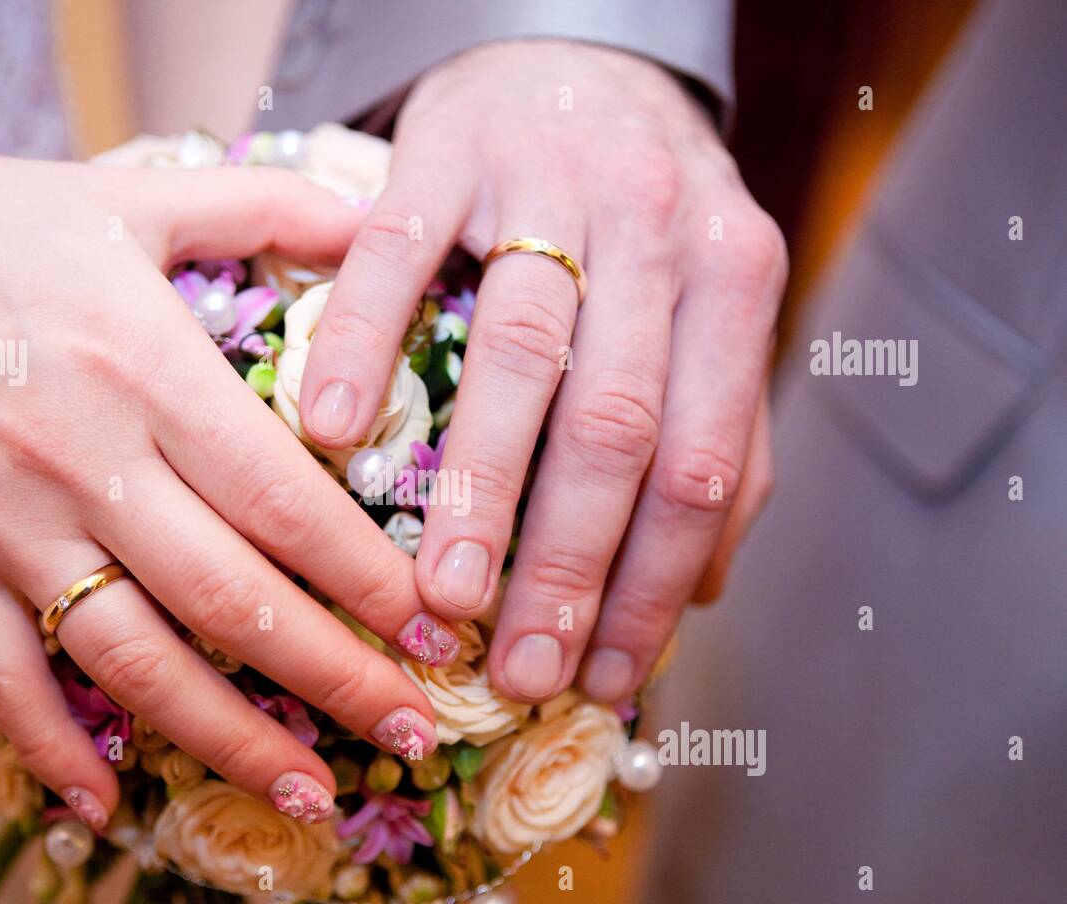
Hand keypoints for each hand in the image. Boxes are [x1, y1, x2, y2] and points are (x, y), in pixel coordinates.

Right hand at [0, 132, 454, 825]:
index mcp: (147, 371)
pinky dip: (53, 750)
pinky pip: (3, 679)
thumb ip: (264, 205)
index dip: (372, 579)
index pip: (287, 501)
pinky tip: (110, 810)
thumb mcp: (131, 197)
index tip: (440, 632)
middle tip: (414, 733)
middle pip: (233, 599)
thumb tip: (375, 215)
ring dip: (226, 740)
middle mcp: (85, 462)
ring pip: (132, 661)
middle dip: (336, 679)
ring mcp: (7, 528)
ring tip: (307, 796)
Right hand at [294, 41, 785, 702]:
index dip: (653, 583)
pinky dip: (364, 342)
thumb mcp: (707, 307)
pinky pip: (400, 250)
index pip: (704, 464)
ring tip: (438, 593)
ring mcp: (552, 182)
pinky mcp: (450, 147)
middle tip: (520, 666)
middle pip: (616, 424)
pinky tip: (333, 435)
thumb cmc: (639, 213)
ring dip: (479, 487)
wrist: (574, 56)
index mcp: (734, 282)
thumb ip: (725, 434)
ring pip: (522, 354)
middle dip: (568, 563)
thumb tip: (709, 587)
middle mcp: (659, 230)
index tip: (602, 677)